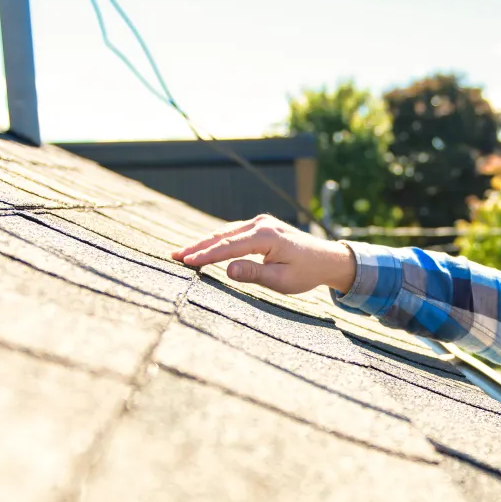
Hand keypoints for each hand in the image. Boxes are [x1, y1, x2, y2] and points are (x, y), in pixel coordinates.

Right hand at [174, 215, 356, 294]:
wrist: (326, 259)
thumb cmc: (306, 273)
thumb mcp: (281, 279)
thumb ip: (253, 274)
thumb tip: (227, 270)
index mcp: (266, 236)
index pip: (228, 247)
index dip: (205, 255)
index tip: (186, 263)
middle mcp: (262, 224)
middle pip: (222, 235)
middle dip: (197, 246)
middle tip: (174, 256)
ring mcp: (261, 222)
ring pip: (226, 231)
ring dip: (204, 242)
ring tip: (182, 253)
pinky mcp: (261, 226)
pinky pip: (234, 232)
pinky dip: (217, 240)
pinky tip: (203, 248)